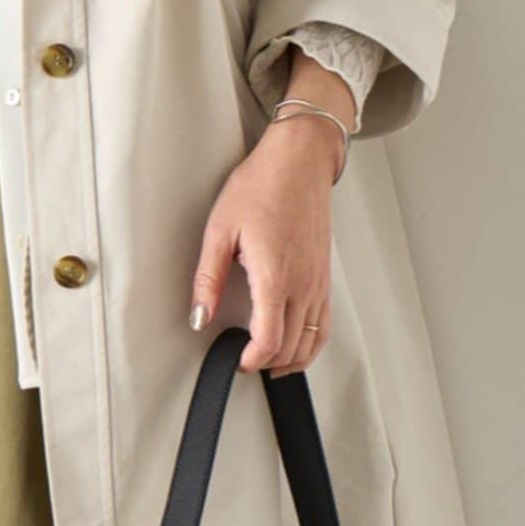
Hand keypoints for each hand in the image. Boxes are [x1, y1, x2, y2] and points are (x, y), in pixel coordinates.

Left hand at [190, 58, 352, 374]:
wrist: (299, 162)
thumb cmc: (261, 186)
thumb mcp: (220, 230)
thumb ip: (207, 279)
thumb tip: (199, 316)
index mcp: (275, 275)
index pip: (269, 339)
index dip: (252, 360)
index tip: (236, 361)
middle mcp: (302, 284)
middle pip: (291, 346)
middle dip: (268, 362)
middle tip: (244, 361)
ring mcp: (318, 281)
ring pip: (312, 339)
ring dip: (291, 359)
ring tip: (268, 363)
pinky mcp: (325, 276)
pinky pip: (325, 323)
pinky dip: (311, 343)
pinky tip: (297, 345)